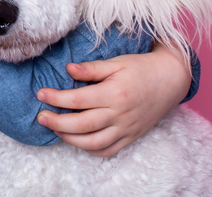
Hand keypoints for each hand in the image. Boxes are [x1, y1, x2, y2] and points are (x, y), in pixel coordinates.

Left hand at [35, 43, 190, 156]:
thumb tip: (68, 69)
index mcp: (114, 93)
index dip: (56, 98)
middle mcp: (120, 114)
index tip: (41, 94)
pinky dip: (90, 149)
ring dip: (69, 139)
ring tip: (55, 128)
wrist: (170, 80)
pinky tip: (77, 140)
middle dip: (56, 122)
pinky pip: (107, 150)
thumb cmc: (141, 68)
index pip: (78, 100)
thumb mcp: (117, 62)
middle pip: (81, 125)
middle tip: (40, 116)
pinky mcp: (130, 137)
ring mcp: (126, 128)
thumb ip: (92, 68)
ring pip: (92, 143)